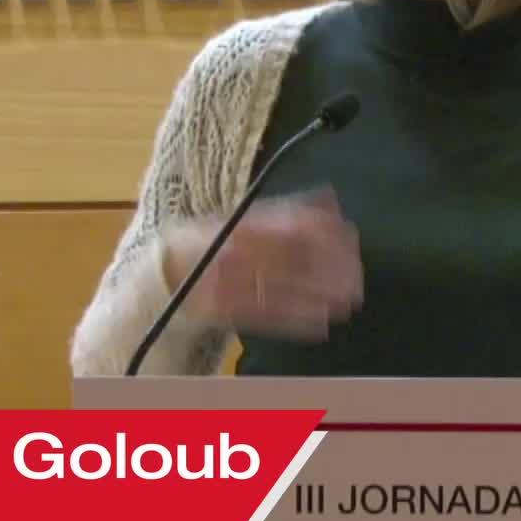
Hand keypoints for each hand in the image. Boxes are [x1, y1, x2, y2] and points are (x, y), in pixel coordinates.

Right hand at [162, 187, 362, 338]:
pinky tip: (322, 321)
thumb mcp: (242, 217)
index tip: (350, 238)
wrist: (164, 275)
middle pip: (293, 260)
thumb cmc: (211, 242)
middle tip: (356, 277)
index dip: (326, 233)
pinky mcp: (227, 312)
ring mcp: (230, 284)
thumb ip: (285, 210)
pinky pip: (268, 317)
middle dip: (330, 269)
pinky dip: (298, 320)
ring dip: (320, 296)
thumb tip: (330, 200)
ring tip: (348, 299)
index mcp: (241, 225)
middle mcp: (236, 252)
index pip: (292, 226)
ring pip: (285, 290)